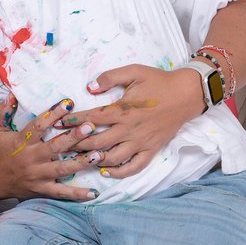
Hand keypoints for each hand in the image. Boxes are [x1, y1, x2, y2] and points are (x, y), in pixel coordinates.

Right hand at [0, 96, 96, 202]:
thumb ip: (2, 112)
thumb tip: (11, 95)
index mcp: (22, 142)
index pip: (39, 126)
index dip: (53, 114)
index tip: (68, 103)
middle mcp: (32, 158)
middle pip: (55, 147)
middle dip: (74, 137)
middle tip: (90, 127)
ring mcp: (38, 175)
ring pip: (62, 169)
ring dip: (81, 162)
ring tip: (98, 155)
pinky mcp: (42, 189)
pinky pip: (61, 192)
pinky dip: (77, 194)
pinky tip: (93, 192)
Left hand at [58, 64, 202, 177]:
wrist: (187, 94)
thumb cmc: (158, 81)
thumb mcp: (134, 71)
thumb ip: (110, 77)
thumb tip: (89, 87)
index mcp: (123, 110)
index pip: (91, 118)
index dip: (73, 122)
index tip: (59, 123)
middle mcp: (129, 129)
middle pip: (97, 142)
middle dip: (76, 144)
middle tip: (61, 146)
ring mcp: (141, 142)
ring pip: (112, 158)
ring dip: (93, 160)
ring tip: (78, 159)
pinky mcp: (151, 150)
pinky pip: (134, 167)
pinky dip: (119, 173)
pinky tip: (105, 171)